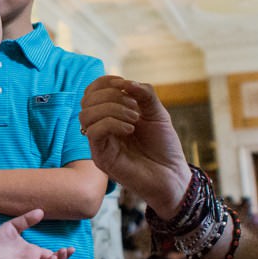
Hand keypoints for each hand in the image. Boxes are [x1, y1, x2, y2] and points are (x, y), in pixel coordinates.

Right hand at [79, 76, 191, 215]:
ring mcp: (99, 143)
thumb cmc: (164, 147)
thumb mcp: (157, 113)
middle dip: (111, 95)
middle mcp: (101, 128)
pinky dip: (112, 123)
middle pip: (86, 100)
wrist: (172, 176)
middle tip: (135, 106)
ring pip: (86, 114)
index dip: (104, 82)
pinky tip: (130, 129)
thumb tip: (126, 82)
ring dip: (111, 109)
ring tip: (134, 118)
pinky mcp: (101, 157)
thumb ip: (144, 94)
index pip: (92, 91)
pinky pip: (93, 132)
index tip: (124, 83)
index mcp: (111, 115)